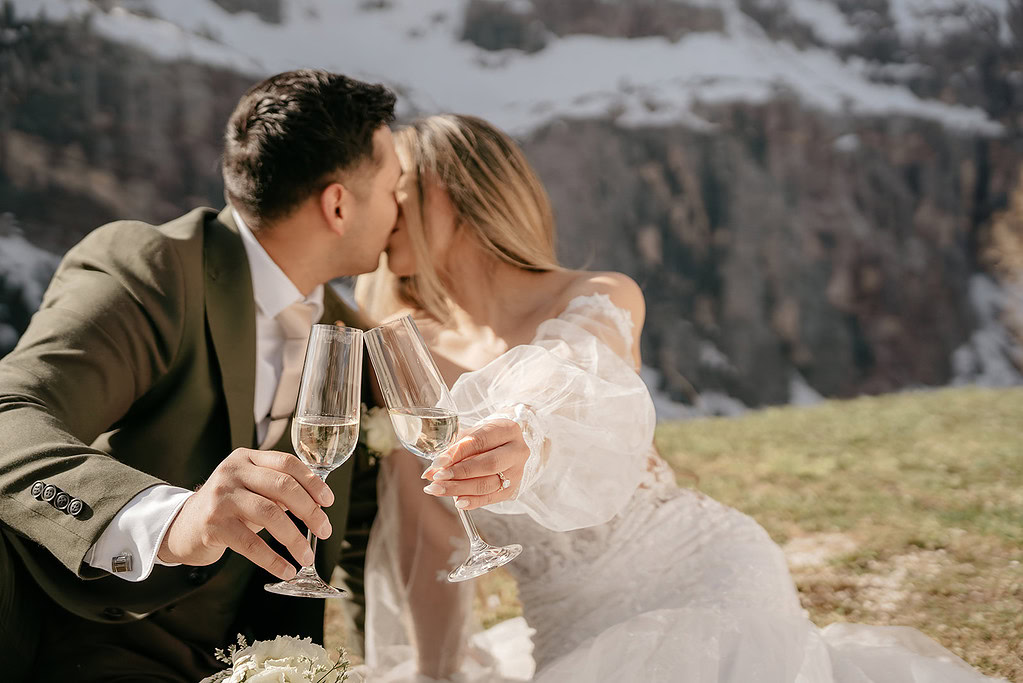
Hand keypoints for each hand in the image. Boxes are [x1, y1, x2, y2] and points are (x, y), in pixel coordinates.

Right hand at [158, 449, 334, 579]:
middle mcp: (233, 472)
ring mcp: (221, 498)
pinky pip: (251, 544)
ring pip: (270, 515)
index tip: (328, 501)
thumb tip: (318, 504)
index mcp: (246, 458)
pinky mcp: (213, 525)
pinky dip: (273, 560)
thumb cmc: (228, 507)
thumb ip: (279, 490)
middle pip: (282, 486)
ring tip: (307, 556)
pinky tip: (286, 570)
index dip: (312, 482)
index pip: (287, 462)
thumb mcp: (251, 489)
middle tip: (325, 530)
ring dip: (295, 539)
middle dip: (309, 510)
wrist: (182, 526)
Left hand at [421, 419, 527, 510]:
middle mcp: (517, 451)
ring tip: (438, 489)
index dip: (458, 453)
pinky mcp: (511, 489)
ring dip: (460, 489)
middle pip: (488, 464)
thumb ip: (452, 451)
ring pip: (488, 484)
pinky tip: (457, 502)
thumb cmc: (484, 438)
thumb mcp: (469, 436)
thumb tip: (430, 471)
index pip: (480, 441)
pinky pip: (490, 498)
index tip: (438, 462)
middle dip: (460, 473)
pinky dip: (472, 501)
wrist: (504, 446)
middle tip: (437, 478)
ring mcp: (516, 472)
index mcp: (508, 430)